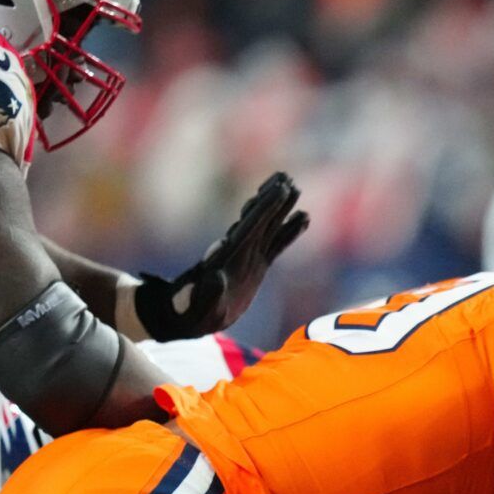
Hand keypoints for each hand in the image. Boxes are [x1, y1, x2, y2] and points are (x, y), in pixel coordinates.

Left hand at [134, 172, 307, 339]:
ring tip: (294, 186)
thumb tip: (216, 276)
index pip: (251, 226)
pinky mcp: (256, 265)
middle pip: (259, 218)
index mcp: (228, 256)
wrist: (189, 317)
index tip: (279, 189)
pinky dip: (289, 230)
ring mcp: (249, 256)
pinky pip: (277, 243)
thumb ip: (207, 294)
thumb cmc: (192, 314)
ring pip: (268, 225)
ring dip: (280, 207)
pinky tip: (304, 217)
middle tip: (286, 177)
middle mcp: (240, 250)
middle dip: (272, 199)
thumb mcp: (198, 308)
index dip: (265, 207)